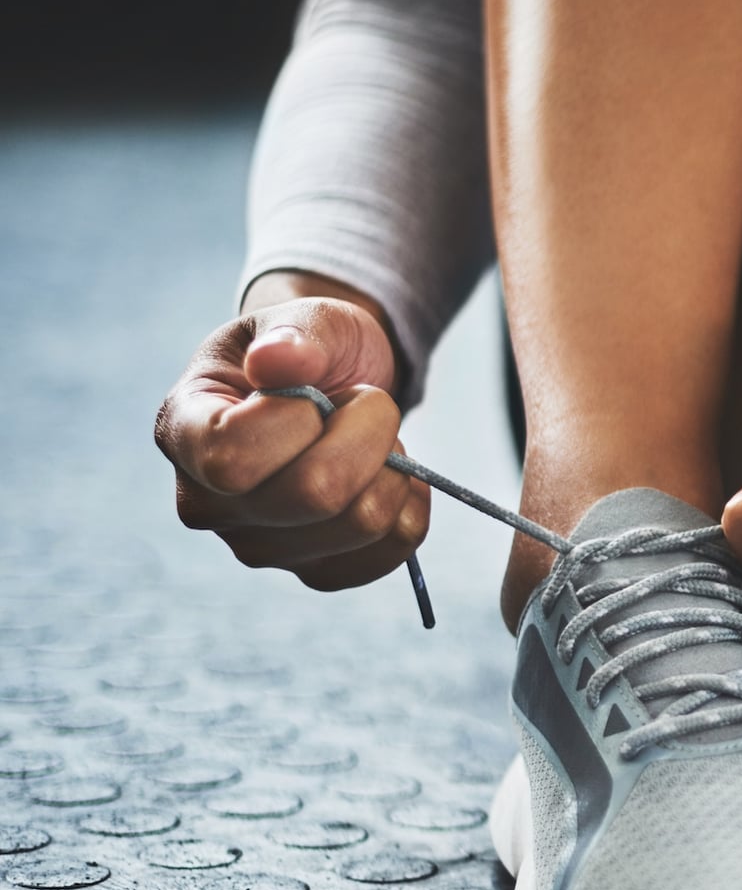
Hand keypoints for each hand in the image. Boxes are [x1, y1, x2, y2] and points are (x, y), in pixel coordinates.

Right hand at [154, 271, 428, 590]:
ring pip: (362, 524)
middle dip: (367, 435)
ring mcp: (259, 546)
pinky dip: (409, 506)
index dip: (298, 420)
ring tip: (369, 438)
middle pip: (314, 496)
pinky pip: (389, 553)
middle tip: (365, 403)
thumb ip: (295, 334)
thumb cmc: (306, 350)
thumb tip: (275, 360)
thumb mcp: (303, 318)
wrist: (330, 386)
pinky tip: (391, 476)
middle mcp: (207, 503)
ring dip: (392, 468)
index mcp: (183, 433)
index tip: (314, 389)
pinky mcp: (314, 571)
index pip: (233, 459)